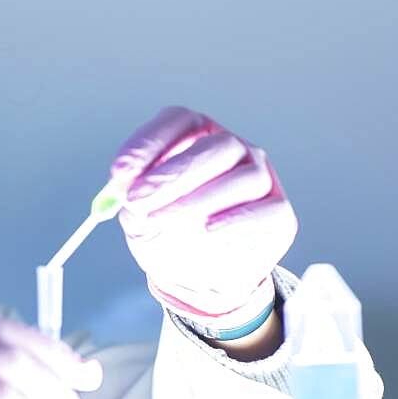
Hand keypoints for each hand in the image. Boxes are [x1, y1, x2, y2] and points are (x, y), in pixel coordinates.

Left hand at [111, 106, 297, 327]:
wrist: (199, 277)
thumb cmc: (169, 233)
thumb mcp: (140, 217)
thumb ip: (133, 201)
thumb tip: (124, 188)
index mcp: (197, 137)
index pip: (179, 121)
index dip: (148, 144)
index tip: (119, 174)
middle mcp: (233, 149)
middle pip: (213, 146)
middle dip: (170, 174)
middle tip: (136, 200)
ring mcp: (260, 178)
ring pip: (241, 177)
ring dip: (195, 199)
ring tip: (160, 220)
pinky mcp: (278, 213)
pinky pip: (264, 211)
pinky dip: (235, 219)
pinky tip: (207, 230)